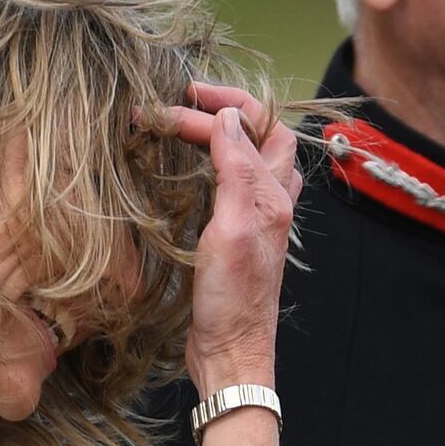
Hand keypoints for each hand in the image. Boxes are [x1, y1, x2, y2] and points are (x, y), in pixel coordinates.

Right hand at [158, 81, 294, 392]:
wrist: (231, 351)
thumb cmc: (233, 297)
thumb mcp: (232, 227)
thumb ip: (236, 171)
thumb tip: (230, 117)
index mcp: (274, 197)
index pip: (263, 126)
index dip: (229, 102)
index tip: (185, 94)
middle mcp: (271, 204)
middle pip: (256, 137)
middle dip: (218, 111)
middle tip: (170, 104)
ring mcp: (255, 219)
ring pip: (244, 159)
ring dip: (213, 134)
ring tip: (171, 123)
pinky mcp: (236, 236)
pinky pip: (228, 183)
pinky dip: (207, 162)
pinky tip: (182, 166)